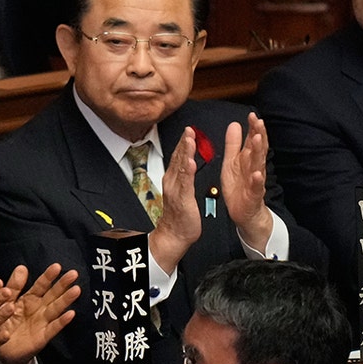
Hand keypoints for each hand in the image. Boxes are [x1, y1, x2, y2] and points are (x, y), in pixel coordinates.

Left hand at [0, 263, 79, 363]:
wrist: (2, 350)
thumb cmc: (5, 323)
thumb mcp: (6, 302)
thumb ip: (14, 286)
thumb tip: (22, 267)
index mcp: (29, 300)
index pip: (40, 285)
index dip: (48, 276)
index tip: (57, 266)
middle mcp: (39, 309)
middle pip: (52, 295)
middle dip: (62, 284)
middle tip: (73, 274)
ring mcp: (42, 322)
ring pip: (56, 309)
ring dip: (66, 300)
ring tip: (76, 290)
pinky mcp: (42, 337)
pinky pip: (53, 328)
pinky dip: (61, 321)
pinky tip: (70, 314)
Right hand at [149, 127, 201, 273]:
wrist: (175, 234)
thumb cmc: (181, 215)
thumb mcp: (182, 191)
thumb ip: (183, 177)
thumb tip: (185, 164)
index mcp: (174, 179)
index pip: (179, 157)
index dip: (184, 143)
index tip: (188, 130)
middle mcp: (172, 181)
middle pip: (178, 158)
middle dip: (184, 142)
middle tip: (189, 129)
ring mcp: (176, 189)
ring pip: (181, 167)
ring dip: (185, 152)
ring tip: (189, 139)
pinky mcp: (182, 198)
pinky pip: (185, 183)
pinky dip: (187, 172)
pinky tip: (189, 162)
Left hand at [222, 112, 273, 247]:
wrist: (244, 212)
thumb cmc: (239, 186)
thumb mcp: (232, 162)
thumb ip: (233, 144)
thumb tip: (235, 124)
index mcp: (248, 159)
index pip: (253, 140)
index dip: (253, 128)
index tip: (252, 114)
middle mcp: (254, 167)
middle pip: (258, 149)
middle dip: (258, 134)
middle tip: (258, 121)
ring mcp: (255, 181)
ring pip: (258, 164)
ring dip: (259, 151)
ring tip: (258, 139)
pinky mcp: (253, 195)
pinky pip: (256, 187)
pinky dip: (257, 180)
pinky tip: (257, 173)